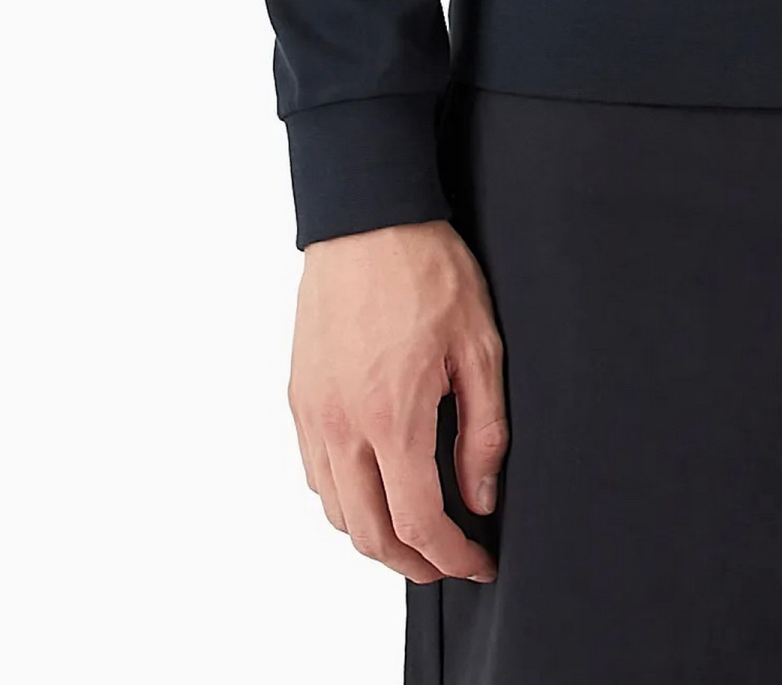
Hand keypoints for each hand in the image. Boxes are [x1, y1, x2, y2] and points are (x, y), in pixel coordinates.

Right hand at [289, 218, 507, 583]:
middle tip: (450, 560)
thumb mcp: (479, 345)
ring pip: (336, 512)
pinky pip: (315, 474)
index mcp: (391, 416)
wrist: (366, 218)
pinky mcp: (298, 397)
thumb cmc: (426, 270)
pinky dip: (345, 500)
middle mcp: (341, 425)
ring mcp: (312, 414)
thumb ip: (483, 430)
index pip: (417, 523)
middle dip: (413, 563)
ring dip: (376, 536)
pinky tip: (375, 485)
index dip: (452, 558)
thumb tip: (480, 497)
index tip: (479, 562)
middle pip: (369, 535)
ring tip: (417, 529)